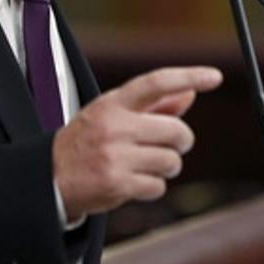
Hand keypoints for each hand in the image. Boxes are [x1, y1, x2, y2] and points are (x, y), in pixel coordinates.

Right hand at [53, 66, 221, 219]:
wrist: (48, 177)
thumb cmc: (87, 142)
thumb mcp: (111, 115)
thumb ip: (152, 105)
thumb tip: (189, 92)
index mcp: (113, 104)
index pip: (156, 83)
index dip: (188, 76)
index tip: (214, 76)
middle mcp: (114, 126)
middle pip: (175, 130)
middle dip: (180, 142)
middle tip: (171, 146)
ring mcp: (115, 156)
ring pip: (170, 161)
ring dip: (166, 167)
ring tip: (144, 166)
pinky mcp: (116, 184)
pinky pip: (157, 186)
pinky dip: (152, 187)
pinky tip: (134, 183)